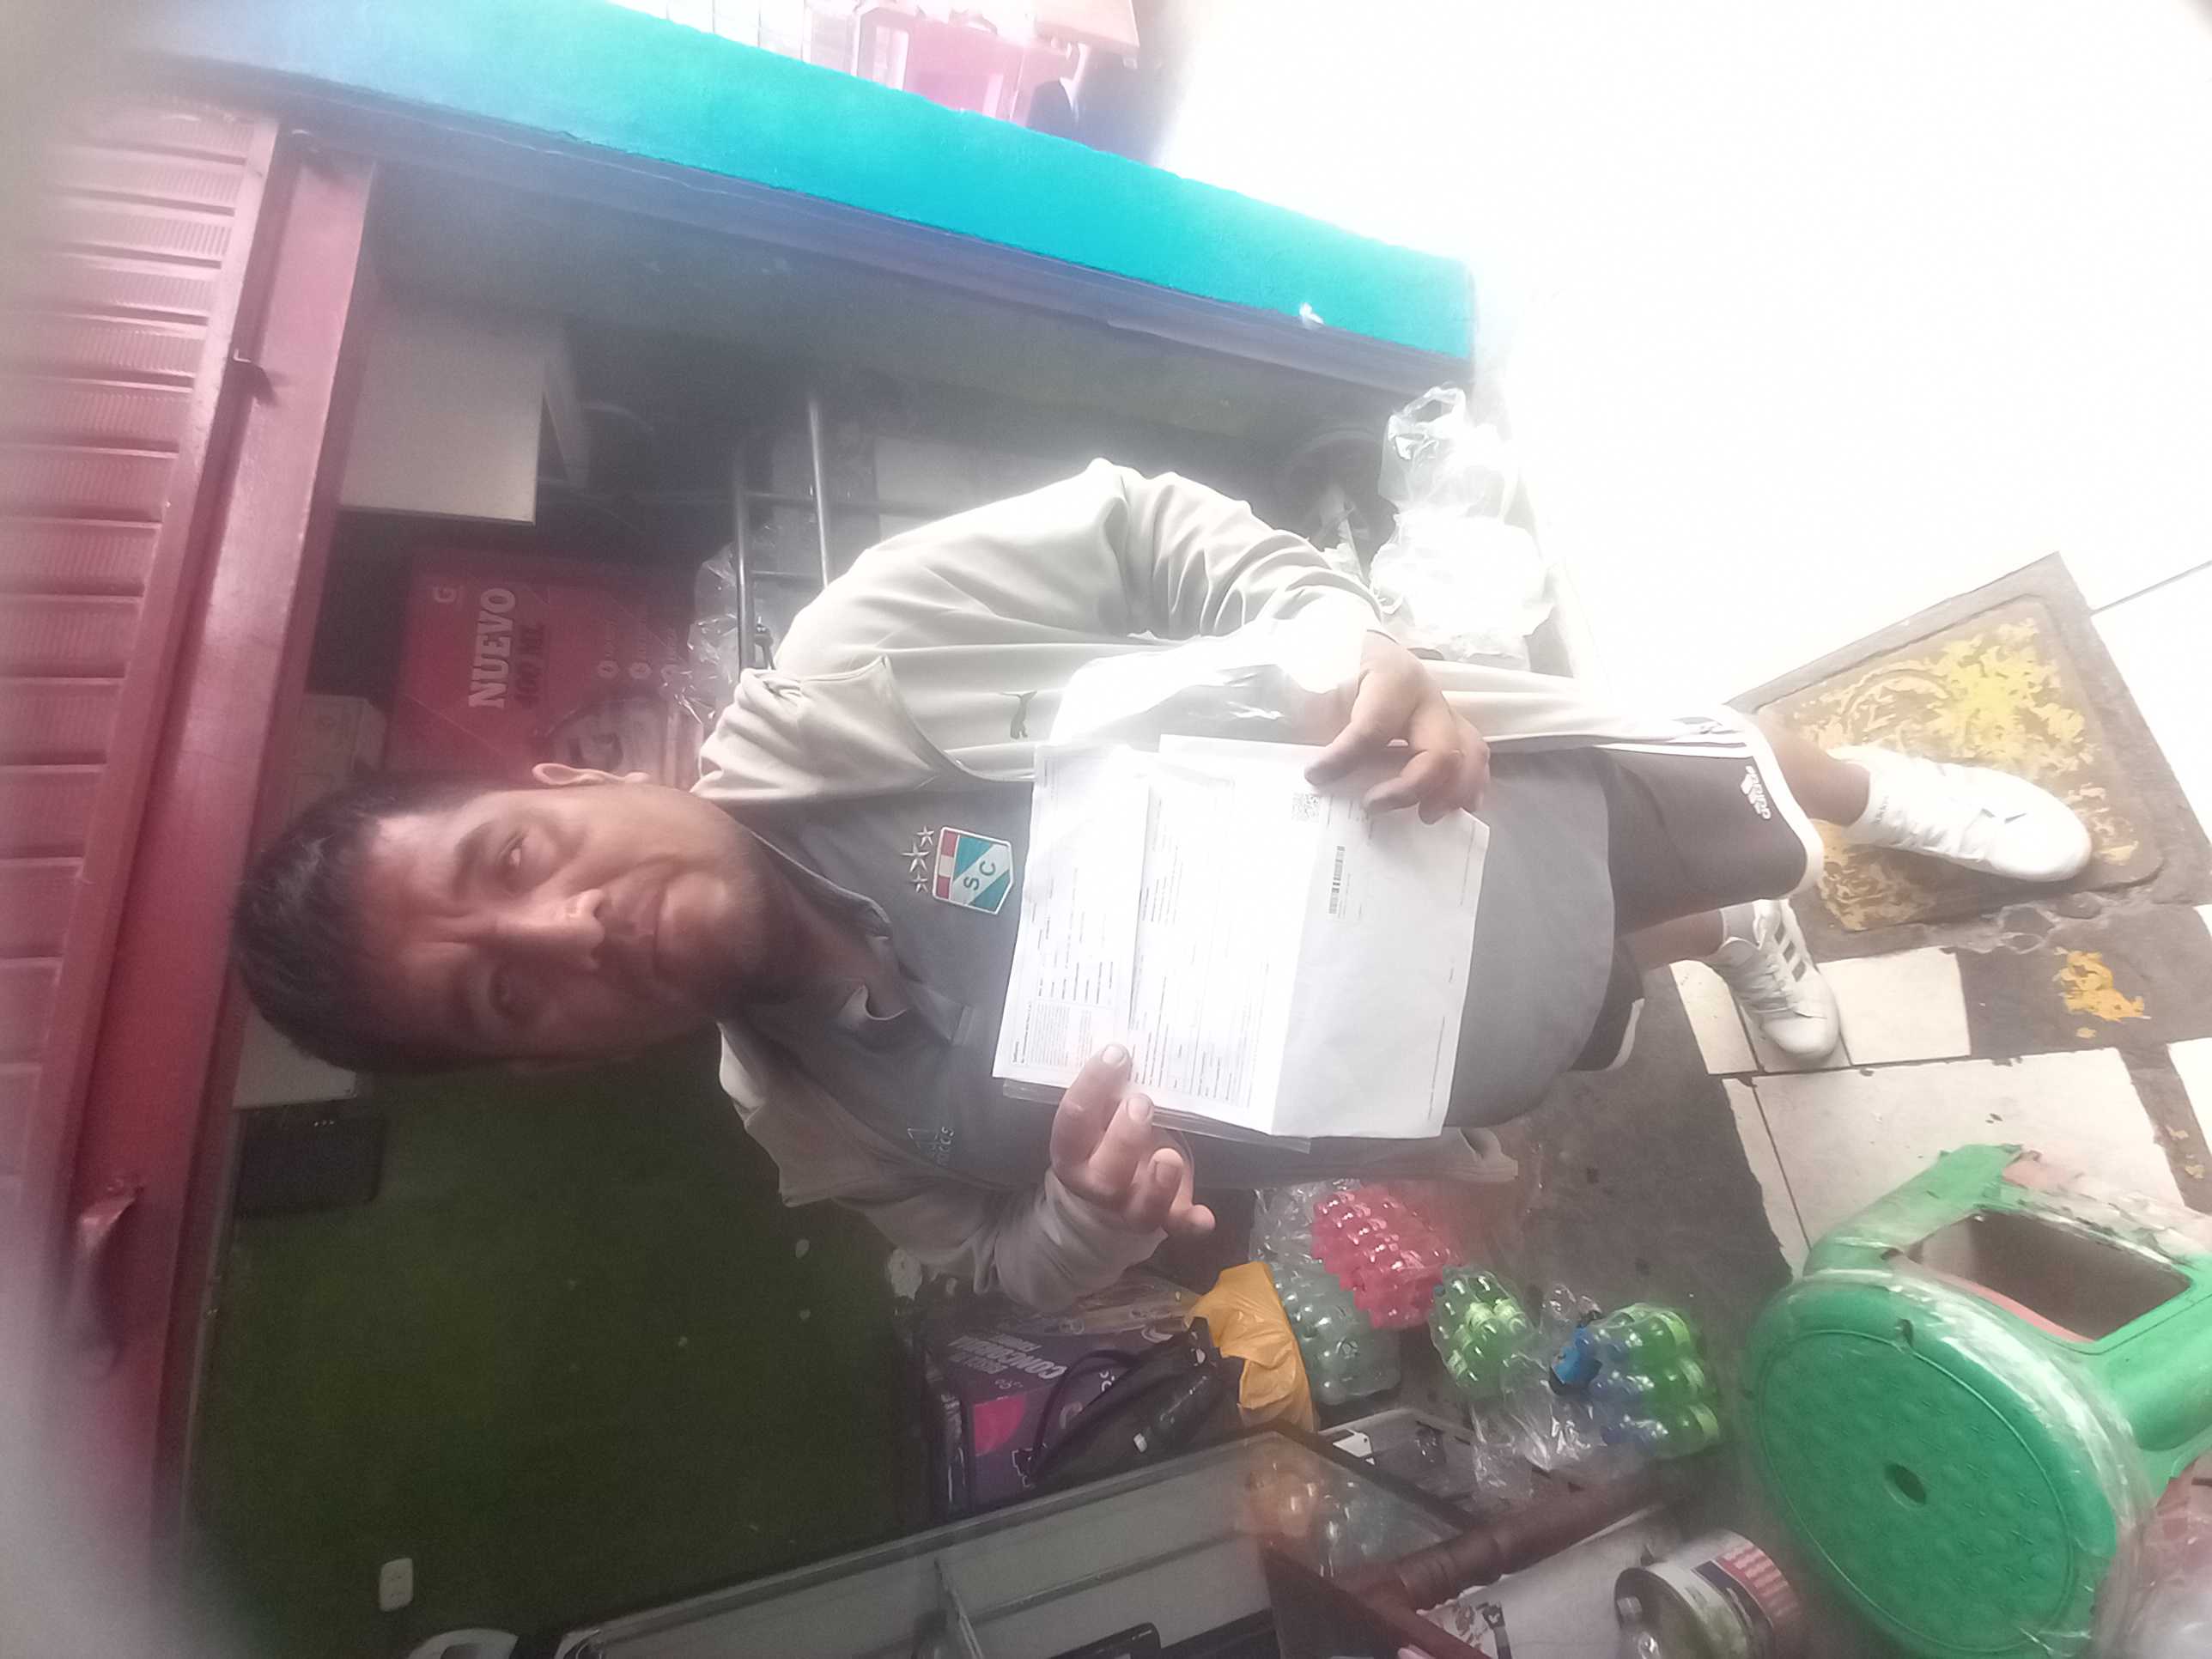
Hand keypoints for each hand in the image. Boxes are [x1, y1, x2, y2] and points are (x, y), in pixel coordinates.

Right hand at [1049, 1047, 1214, 1236]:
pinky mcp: (1164, 1219)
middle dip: (1124, 1138)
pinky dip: (1191, 1223)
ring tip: (1169, 1157)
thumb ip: (1109, 1093)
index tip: (1116, 1053)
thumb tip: (1131, 1045)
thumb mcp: (1099, 1116)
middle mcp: (1097, 1185)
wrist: (1104, 1200)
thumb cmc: (1104, 1139)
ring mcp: (1130, 1207)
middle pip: (1105, 1172)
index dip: (1091, 1087)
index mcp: (1073, 1152)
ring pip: (1141, 1207)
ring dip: (1157, 1184)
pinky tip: (1205, 1217)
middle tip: (1142, 1102)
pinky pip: (1177, 1226)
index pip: (1072, 1121)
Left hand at [1306, 631, 1489, 819]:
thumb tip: (1307, 769)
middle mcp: (1427, 695)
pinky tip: (1457, 807)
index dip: (1344, 757)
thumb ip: (1307, 715)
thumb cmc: (1337, 664)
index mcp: (1391, 676)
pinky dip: (1470, 785)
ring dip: (1451, 792)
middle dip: (1412, 786)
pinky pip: (1475, 757)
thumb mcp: (1315, 683)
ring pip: (1470, 754)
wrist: (1358, 640)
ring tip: (1424, 816)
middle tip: (1373, 806)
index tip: (1314, 775)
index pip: (1373, 727)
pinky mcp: (1453, 726)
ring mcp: (1446, 712)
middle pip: (1439, 749)